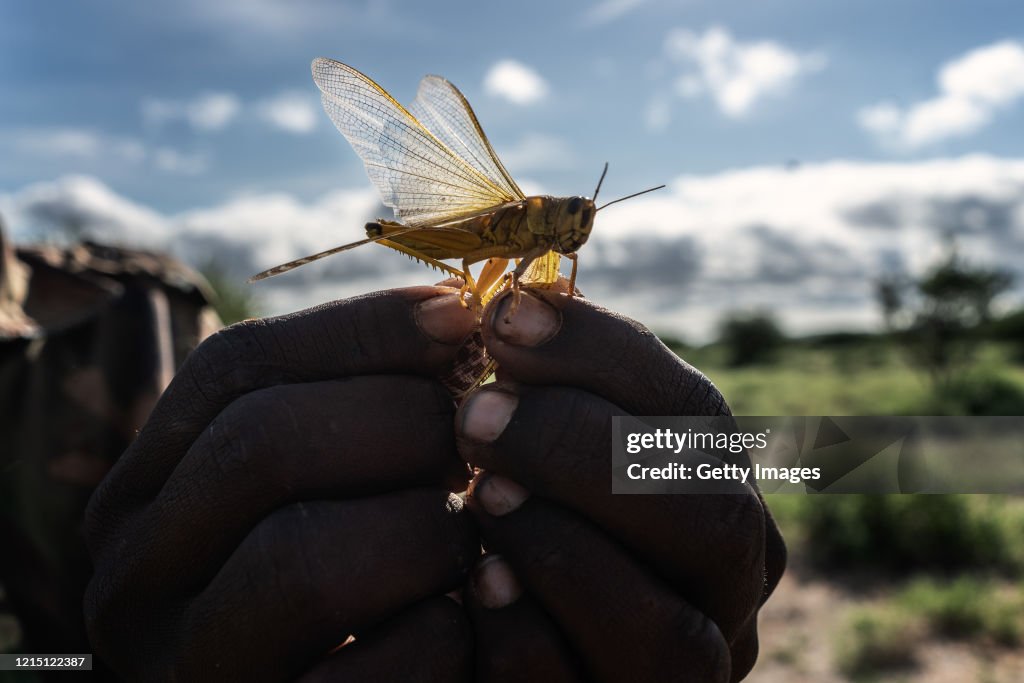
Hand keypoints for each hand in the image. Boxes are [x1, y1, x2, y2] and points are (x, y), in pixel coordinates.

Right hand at [84, 287, 481, 681]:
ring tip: (470, 534)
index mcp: (143, 494)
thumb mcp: (325, 477)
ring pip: (304, 557)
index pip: (233, 367)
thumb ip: (357, 400)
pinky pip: (369, 673)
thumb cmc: (351, 577)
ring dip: (426, 531)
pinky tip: (465, 622)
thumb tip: (452, 313)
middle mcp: (133, 581)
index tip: (460, 318)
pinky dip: (444, 636)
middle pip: (260, 444)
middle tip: (476, 441)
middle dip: (400, 423)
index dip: (359, 330)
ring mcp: (188, 670)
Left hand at [456, 287, 786, 682]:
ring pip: (668, 632)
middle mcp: (724, 588)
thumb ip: (551, 389)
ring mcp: (683, 671)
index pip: (696, 414)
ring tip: (478, 498)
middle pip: (712, 518)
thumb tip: (518, 301)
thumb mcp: (545, 445)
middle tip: (478, 415)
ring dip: (562, 549)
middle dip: (587, 452)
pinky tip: (471, 588)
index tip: (504, 319)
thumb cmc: (517, 521)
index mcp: (715, 494)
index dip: (604, 357)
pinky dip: (524, 635)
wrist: (491, 645)